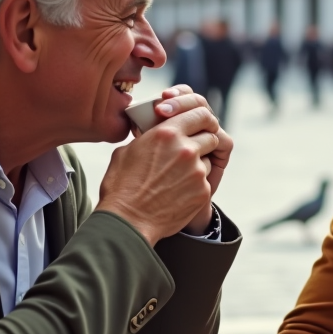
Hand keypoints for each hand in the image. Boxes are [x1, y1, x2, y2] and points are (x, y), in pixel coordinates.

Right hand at [142, 85, 233, 235]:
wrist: (128, 220)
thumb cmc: (122, 186)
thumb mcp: (127, 150)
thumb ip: (146, 136)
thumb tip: (150, 132)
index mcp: (166, 133)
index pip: (199, 113)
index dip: (201, 118)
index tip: (198, 123)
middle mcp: (185, 149)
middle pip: (210, 136)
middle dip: (203, 140)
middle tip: (192, 148)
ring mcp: (197, 171)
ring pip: (208, 160)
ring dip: (199, 163)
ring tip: (177, 176)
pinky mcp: (202, 191)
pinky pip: (205, 181)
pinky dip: (195, 184)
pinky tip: (177, 192)